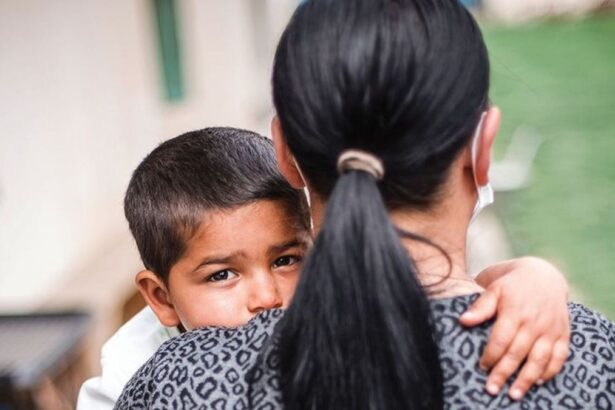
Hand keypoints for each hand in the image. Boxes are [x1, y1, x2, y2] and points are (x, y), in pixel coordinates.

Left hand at [460, 257, 569, 399]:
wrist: (543, 275)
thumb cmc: (511, 285)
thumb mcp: (494, 289)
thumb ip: (480, 306)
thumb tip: (463, 321)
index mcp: (515, 310)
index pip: (501, 339)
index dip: (491, 355)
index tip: (481, 367)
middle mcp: (535, 321)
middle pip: (518, 352)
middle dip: (504, 372)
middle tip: (492, 389)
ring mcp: (551, 329)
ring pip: (539, 359)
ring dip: (527, 379)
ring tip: (514, 394)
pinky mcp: (563, 333)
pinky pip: (560, 356)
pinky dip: (550, 371)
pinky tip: (538, 382)